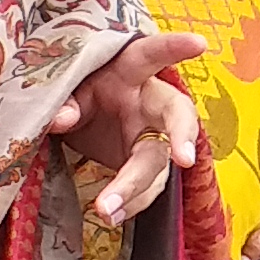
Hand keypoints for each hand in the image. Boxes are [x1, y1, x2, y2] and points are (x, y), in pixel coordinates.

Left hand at [50, 29, 209, 222]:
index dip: (175, 48)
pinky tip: (111, 216)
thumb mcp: (69, 89)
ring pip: (158, 161)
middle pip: (177, 115)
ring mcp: (154, 136)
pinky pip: (148, 186)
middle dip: (182, 135)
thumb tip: (60, 119)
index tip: (199, 44)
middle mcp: (150, 103)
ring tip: (107, 210)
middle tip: (183, 157)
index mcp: (129, 73)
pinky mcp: (149, 165)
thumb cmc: (84, 93)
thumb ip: (65, 100)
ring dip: (136, 187)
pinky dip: (130, 202)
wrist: (85, 121)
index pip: (151, 55)